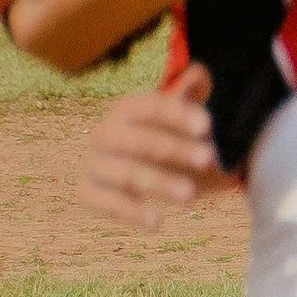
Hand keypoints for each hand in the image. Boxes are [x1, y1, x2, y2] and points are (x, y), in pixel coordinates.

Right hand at [82, 62, 228, 229]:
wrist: (125, 170)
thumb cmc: (159, 136)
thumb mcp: (175, 114)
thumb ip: (189, 90)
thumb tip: (199, 74)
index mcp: (126, 109)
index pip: (152, 107)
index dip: (179, 115)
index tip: (208, 126)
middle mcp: (104, 133)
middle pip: (141, 141)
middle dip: (176, 149)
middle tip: (208, 159)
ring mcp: (94, 164)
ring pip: (127, 174)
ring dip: (160, 183)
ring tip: (191, 195)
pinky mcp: (88, 193)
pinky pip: (108, 204)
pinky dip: (131, 213)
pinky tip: (157, 222)